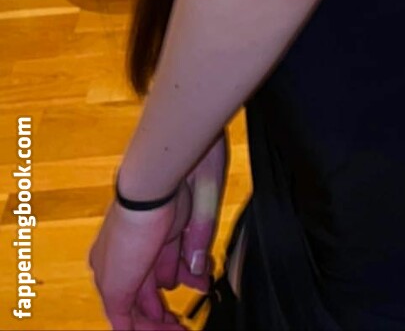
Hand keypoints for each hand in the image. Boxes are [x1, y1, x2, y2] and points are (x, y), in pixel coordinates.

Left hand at [90, 135, 226, 330]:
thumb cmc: (178, 180)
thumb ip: (194, 246)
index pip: (156, 264)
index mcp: (139, 228)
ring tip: (182, 330)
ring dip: (159, 323)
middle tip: (186, 321)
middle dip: (169, 307)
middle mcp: (122, 251)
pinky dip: (147, 330)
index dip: (180, 278)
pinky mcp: (114, 287)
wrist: (156, 179)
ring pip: (134, 308)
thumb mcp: (193, 216)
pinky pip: (125, 322)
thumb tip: (196, 273)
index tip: (199, 285)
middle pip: (145, 289)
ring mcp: (114, 270)